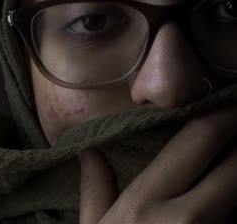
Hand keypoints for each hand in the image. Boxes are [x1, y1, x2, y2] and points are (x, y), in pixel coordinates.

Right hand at [79, 107, 236, 223]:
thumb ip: (94, 189)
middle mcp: (185, 215)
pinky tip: (227, 178)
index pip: (199, 139)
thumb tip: (88, 151)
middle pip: (235, 160)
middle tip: (236, 114)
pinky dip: (236, 190)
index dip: (223, 113)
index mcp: (145, 202)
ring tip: (231, 146)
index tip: (227, 99)